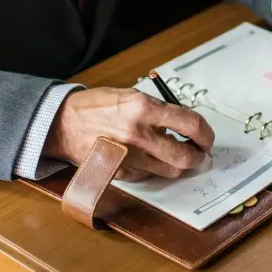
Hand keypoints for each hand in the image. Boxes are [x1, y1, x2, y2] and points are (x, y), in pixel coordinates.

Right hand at [43, 87, 213, 180]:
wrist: (64, 123)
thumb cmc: (98, 106)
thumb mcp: (132, 96)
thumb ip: (159, 111)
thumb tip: (186, 125)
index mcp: (144, 108)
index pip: (191, 124)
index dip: (206, 133)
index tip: (207, 137)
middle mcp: (138, 134)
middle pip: (185, 157)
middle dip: (198, 156)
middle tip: (198, 151)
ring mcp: (129, 157)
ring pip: (170, 171)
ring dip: (178, 164)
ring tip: (173, 152)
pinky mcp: (121, 172)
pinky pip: (149, 175)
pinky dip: (154, 168)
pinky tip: (147, 156)